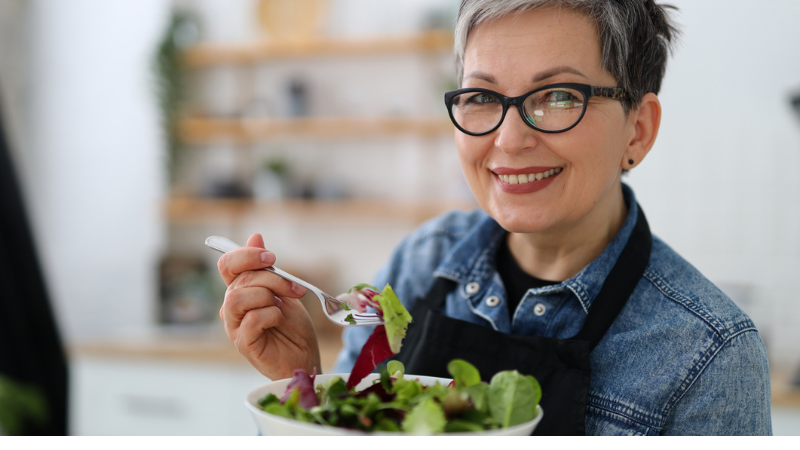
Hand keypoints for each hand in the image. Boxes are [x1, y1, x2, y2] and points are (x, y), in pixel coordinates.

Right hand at [217, 233, 320, 379]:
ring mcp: (234, 326)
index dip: (246, 255)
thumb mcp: (284, 290)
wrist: (305, 357)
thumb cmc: (293, 327)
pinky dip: (271, 315)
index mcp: (239, 290)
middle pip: (240, 279)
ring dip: (268, 296)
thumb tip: (255, 236)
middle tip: (293, 289)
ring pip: (238, 297)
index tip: (271, 257)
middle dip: (272, 278)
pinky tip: (279, 321)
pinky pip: (251, 319)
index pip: (227, 264)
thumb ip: (267, 268)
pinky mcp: (243, 343)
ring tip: (283, 306)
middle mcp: (232, 307)